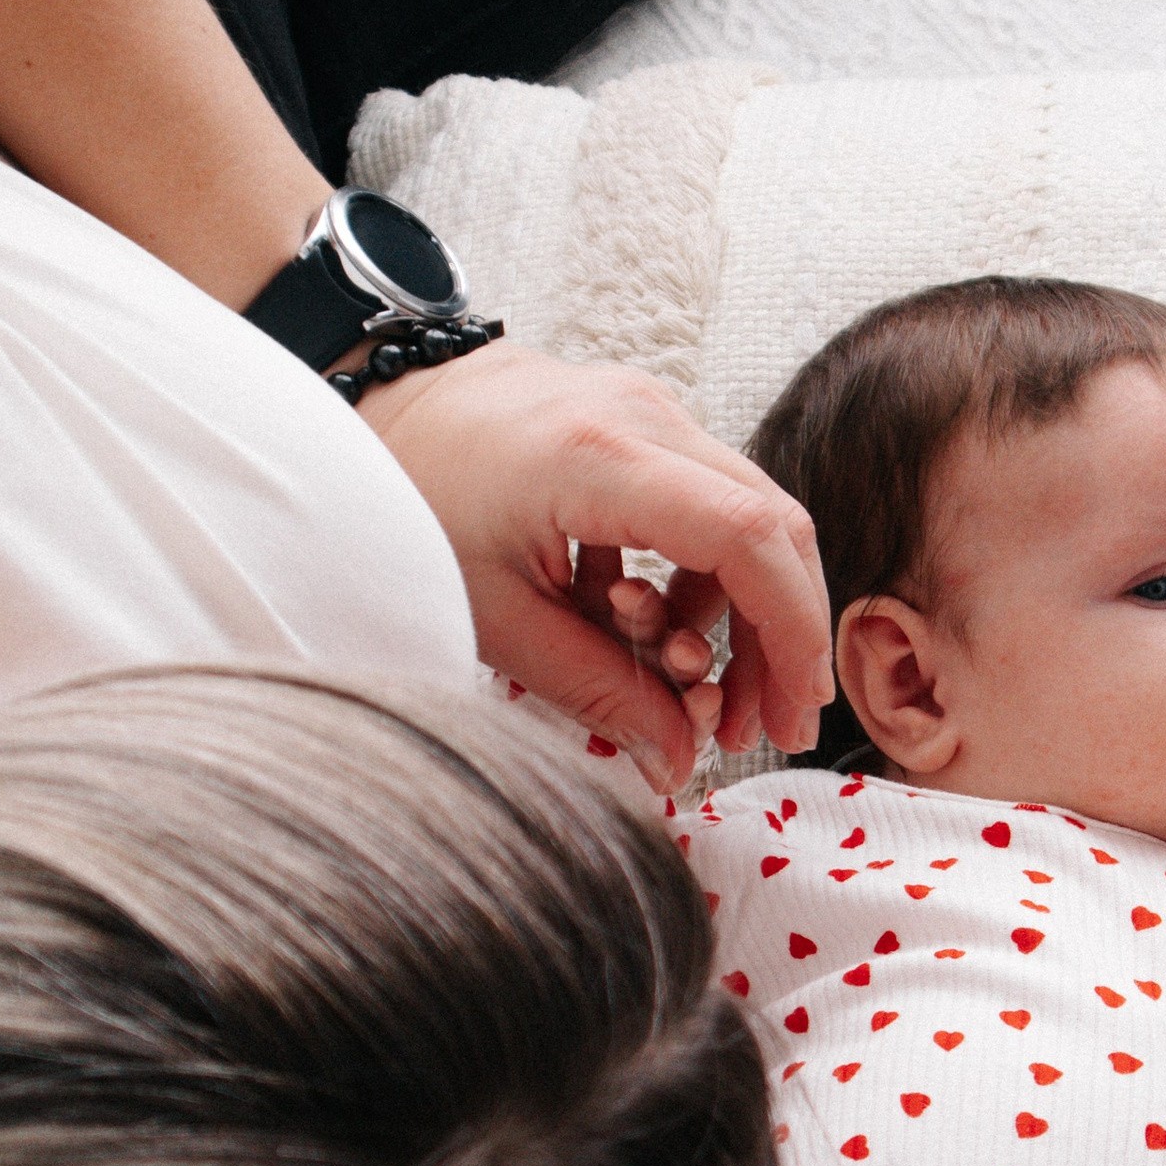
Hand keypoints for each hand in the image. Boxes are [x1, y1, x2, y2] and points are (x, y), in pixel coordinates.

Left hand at [357, 345, 831, 784]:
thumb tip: (678, 761)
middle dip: (784, 638)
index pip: (751, 537)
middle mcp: (644, 416)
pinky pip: (706, 505)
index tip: (794, 710)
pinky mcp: (641, 423)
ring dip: (740, 615)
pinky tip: (647, 628)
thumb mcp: (494, 616)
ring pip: (748, 519)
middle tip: (766, 725)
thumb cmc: (408, 498)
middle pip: (774, 527)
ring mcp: (648, 411)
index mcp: (601, 457)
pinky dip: (700, 579)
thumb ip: (597, 690)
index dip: (793, 633)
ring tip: (696, 693)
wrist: (370, 403)